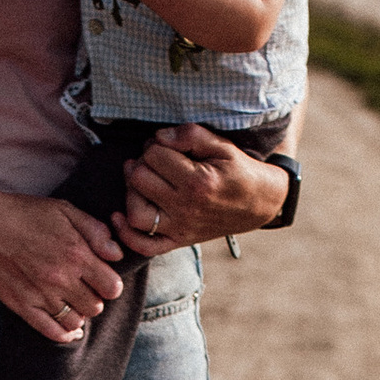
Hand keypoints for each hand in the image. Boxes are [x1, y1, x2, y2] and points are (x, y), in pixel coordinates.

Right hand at [0, 183, 126, 344]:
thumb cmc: (22, 213)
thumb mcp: (64, 209)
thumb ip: (95, 231)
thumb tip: (116, 254)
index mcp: (76, 254)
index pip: (112, 287)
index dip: (111, 283)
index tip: (102, 278)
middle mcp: (61, 278)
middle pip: (96, 306)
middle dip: (94, 298)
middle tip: (84, 288)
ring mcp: (41, 295)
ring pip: (76, 321)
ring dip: (79, 314)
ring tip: (72, 302)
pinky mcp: (22, 306)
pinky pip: (51, 331)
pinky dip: (64, 334)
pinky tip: (68, 328)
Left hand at [113, 122, 292, 254]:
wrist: (259, 204)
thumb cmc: (239, 171)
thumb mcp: (222, 145)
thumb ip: (190, 135)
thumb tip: (159, 137)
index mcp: (197, 181)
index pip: (154, 155)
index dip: (154, 144)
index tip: (166, 146)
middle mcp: (186, 207)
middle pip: (139, 179)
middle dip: (141, 163)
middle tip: (154, 161)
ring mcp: (180, 228)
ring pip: (135, 212)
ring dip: (131, 193)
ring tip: (142, 181)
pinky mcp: (178, 241)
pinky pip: (143, 245)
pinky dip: (126, 233)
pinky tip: (120, 215)